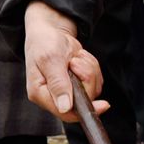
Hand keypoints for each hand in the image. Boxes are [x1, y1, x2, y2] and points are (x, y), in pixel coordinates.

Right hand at [23, 1, 105, 121]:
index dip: (84, 110)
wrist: (50, 31)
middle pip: (83, 100)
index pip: (64, 112)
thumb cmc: (45, 42)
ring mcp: (67, 91)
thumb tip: (64, 108)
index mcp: (40, 94)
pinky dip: (91, 67)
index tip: (103, 105)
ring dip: (89, 69)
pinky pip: (95, 81)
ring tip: (75, 58)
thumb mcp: (50, 59)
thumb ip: (58, 84)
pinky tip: (79, 59)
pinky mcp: (77, 84)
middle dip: (86, 76)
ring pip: (91, 89)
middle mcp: (54, 97)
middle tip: (75, 61)